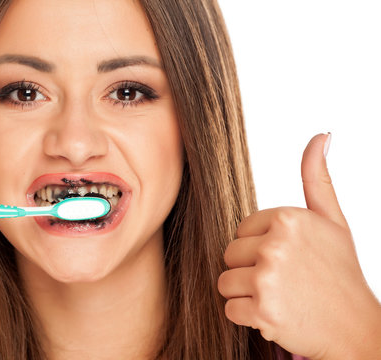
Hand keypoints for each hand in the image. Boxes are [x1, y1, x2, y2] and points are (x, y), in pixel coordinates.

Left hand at [218, 134, 380, 358]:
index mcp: (288, 218)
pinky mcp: (261, 310)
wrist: (355, 328)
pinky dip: (247, 316)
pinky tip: (274, 314)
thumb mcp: (333, 221)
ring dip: (246, 294)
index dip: (259, 248)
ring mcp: (267, 278)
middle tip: (282, 280)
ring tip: (278, 297)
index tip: (286, 259)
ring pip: (225, 282)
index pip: (241, 230)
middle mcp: (275, 245)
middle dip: (249, 270)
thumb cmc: (340, 273)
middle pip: (229, 254)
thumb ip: (317, 179)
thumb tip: (321, 136)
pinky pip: (229, 309)